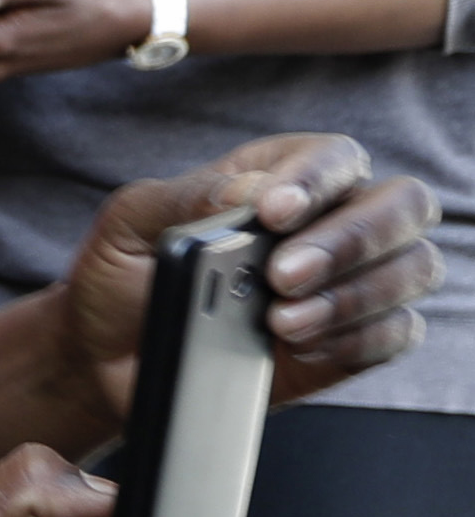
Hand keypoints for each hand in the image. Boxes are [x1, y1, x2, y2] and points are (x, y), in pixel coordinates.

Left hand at [57, 133, 441, 410]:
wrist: (106, 358)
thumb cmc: (123, 277)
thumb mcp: (127, 226)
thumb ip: (182, 198)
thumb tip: (246, 190)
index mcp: (285, 175)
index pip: (338, 157)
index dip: (318, 180)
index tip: (272, 212)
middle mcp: (334, 220)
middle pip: (401, 207)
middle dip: (349, 240)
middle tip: (282, 277)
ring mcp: (352, 281)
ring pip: (410, 269)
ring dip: (352, 296)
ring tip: (280, 322)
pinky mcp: (353, 340)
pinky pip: (395, 334)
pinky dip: (356, 341)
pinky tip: (298, 348)